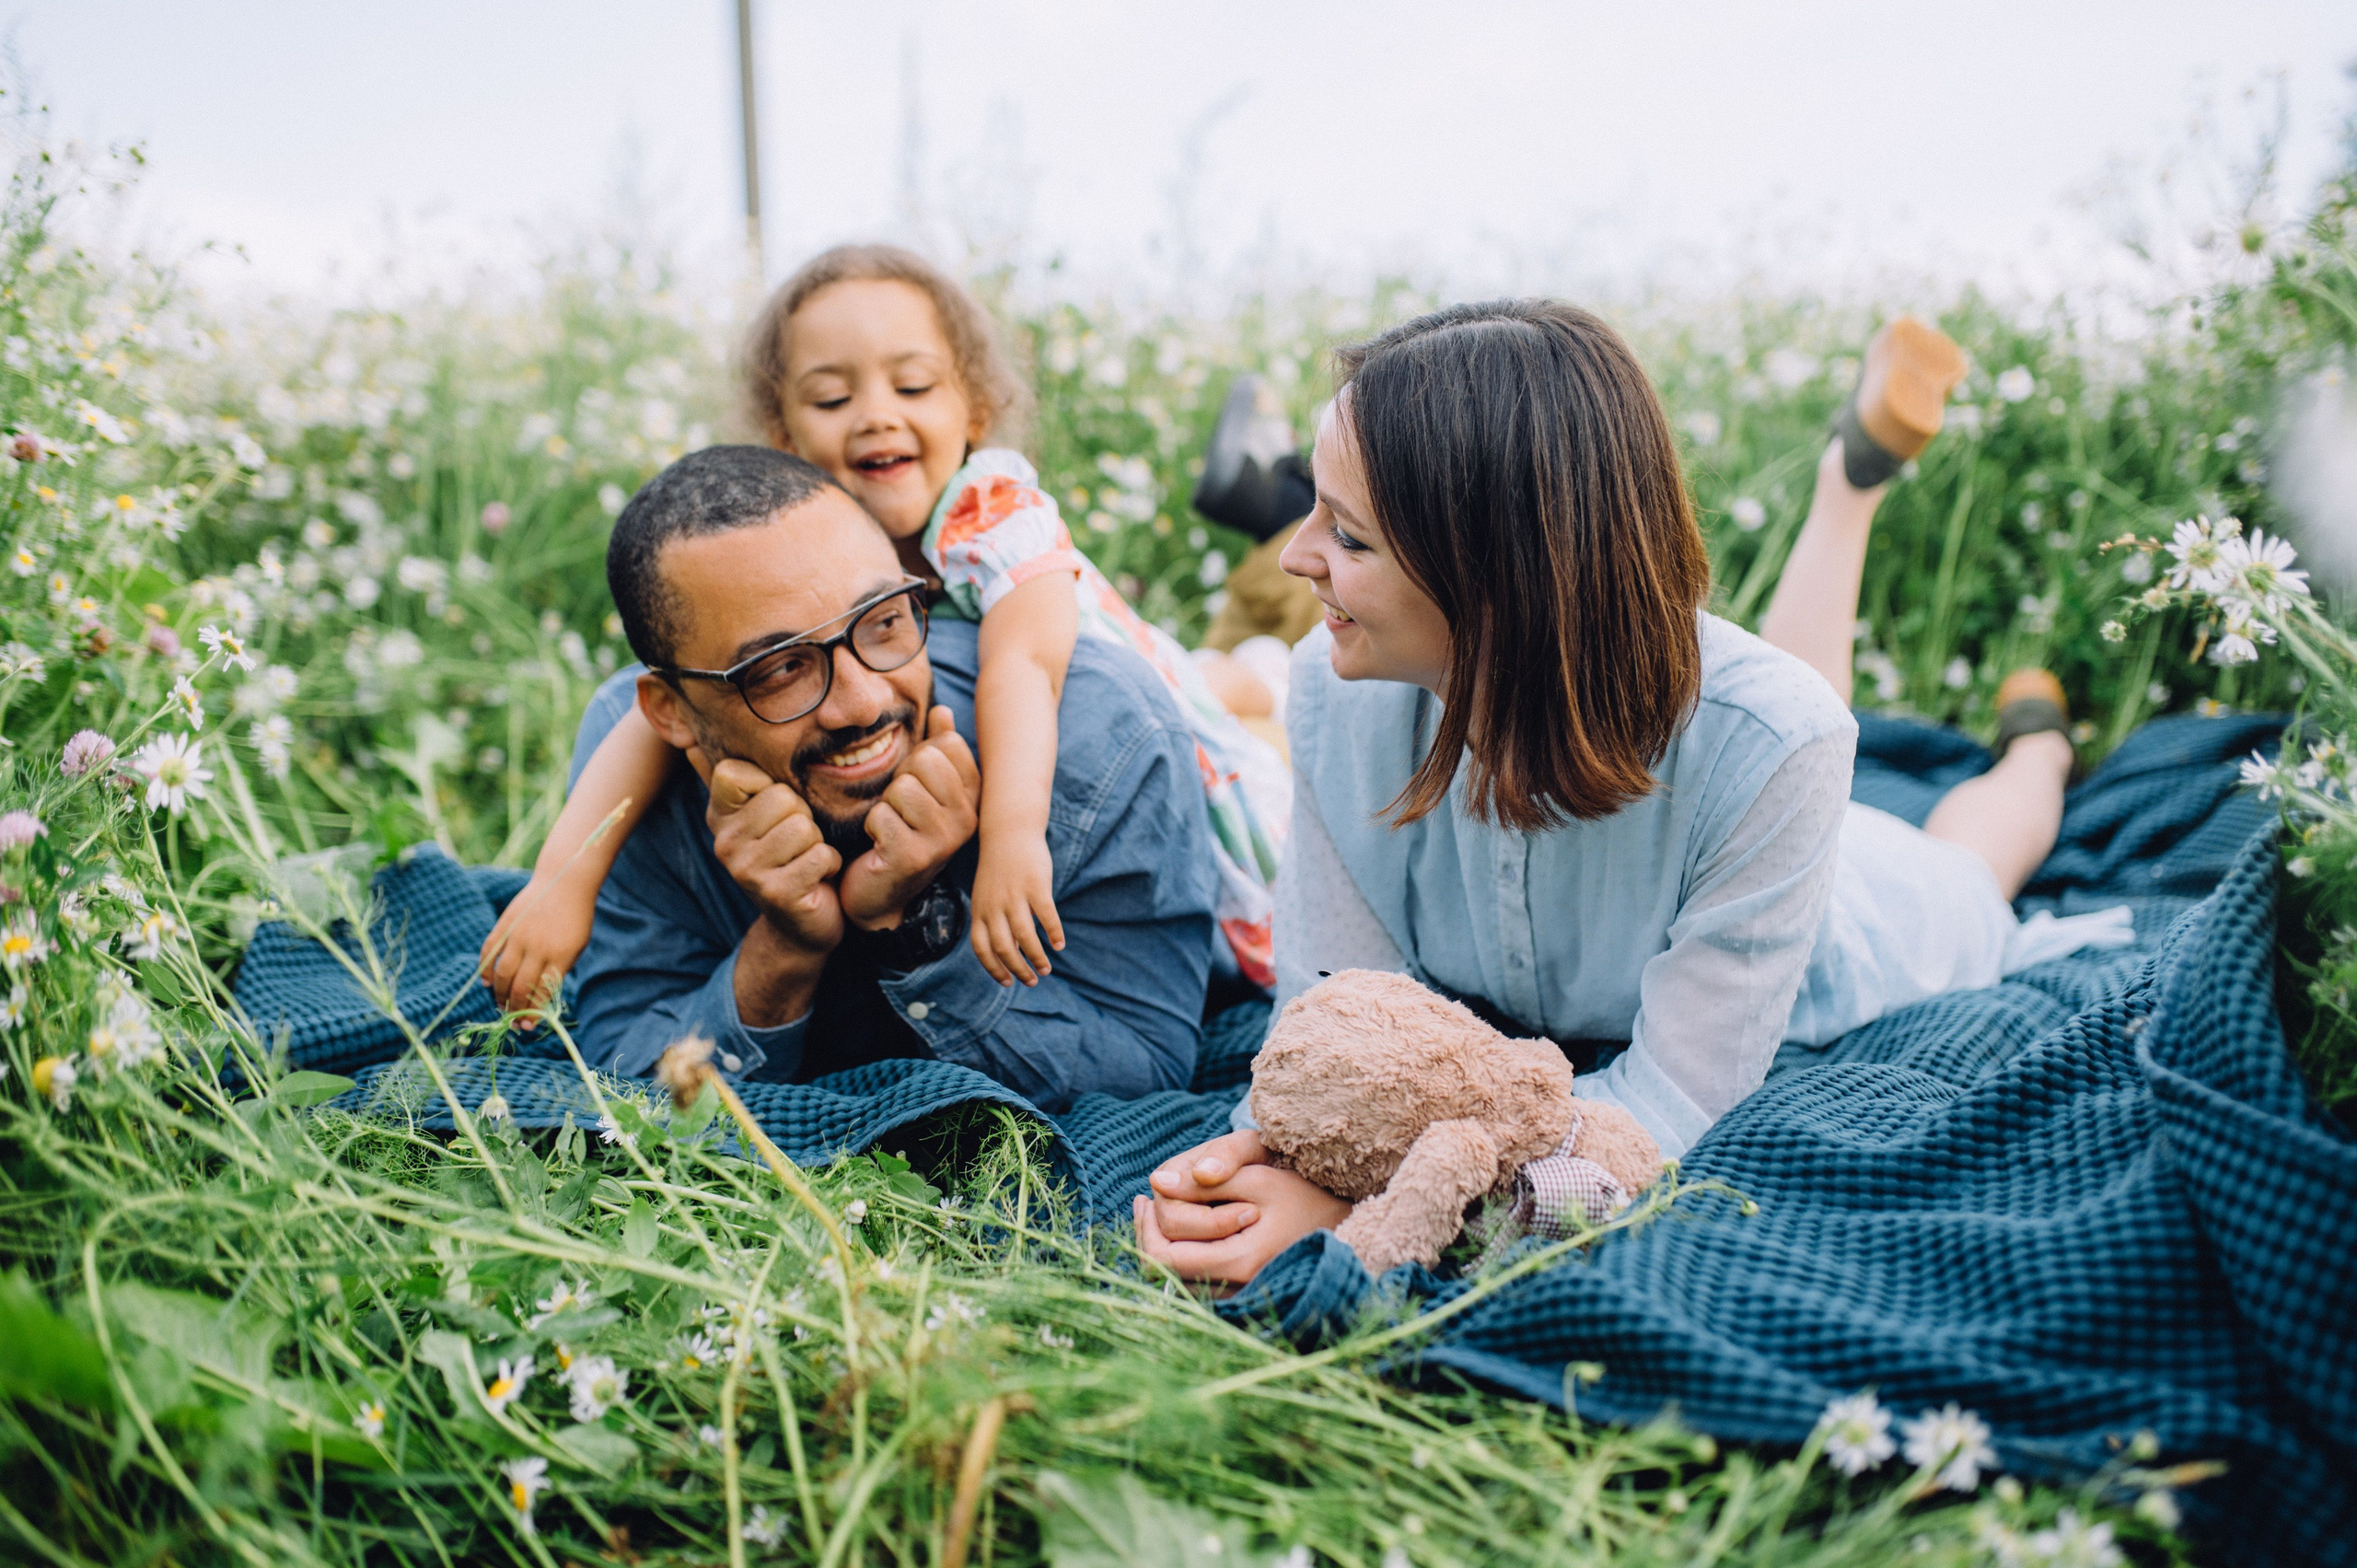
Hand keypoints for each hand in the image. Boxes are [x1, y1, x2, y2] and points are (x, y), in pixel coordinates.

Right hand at [477, 872, 596, 1027]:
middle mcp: (538, 947)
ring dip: (499, 995)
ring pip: (503, 974)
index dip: (533, 1013)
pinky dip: (485, 971)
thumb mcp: (577, 946)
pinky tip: (487, 984)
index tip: (529, 1026)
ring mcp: (519, 935)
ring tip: (500, 1006)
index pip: (542, 992)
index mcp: (561, 955)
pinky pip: (489, 952)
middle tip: (513, 1022)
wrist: (563, 882)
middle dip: (515, 1009)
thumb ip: (558, 970)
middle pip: (521, 987)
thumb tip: (538, 999)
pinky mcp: (505, 925)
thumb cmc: (574, 919)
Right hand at [702, 754, 844, 959]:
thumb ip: (738, 776)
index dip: (769, 786)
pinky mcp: (775, 893)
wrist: (802, 922)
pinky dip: (829, 864)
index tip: (772, 812)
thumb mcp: (764, 811)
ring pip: (804, 826)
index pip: (736, 772)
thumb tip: (688, 737)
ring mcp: (746, 871)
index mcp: (719, 816)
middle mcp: (724, 842)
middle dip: (803, 817)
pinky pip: (821, 855)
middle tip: (796, 842)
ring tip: (804, 859)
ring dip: (818, 843)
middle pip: (783, 797)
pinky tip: (816, 878)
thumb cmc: (790, 854)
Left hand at [839, 705, 980, 932]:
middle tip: (902, 811)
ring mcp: (944, 840)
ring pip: (902, 787)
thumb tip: (942, 710)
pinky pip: (881, 815)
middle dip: (901, 780)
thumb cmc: (902, 831)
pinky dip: (872, 827)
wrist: (882, 894)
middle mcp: (967, 818)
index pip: (947, 745)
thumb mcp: (923, 787)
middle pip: (926, 760)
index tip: (919, 790)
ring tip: (892, 828)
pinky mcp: (914, 857)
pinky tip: (882, 847)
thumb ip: (936, 748)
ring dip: (886, 805)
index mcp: (973, 797)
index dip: (920, 759)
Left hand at [970, 829, 1063, 985]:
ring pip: (1025, 935)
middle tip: (1033, 981)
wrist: (1008, 832)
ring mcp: (1015, 895)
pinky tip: (1059, 945)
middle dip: (1018, 969)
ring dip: (1036, 956)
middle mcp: (995, 905)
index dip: (993, 969)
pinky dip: (1053, 933)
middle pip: (1004, 947)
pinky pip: (1046, 915)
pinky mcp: (1035, 885)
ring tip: (1046, 969)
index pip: (982, 948)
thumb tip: (1011, 951)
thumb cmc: (1000, 869)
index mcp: (980, 910)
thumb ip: (994, 922)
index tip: (1008, 983)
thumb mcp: (988, 896)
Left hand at [1134, 1130, 1353, 1287]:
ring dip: (1160, 1244)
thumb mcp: (1257, 1179)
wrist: (1344, 1225)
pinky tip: (1179, 1228)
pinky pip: (1193, 1282)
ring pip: (1175, 1282)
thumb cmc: (1304, 1197)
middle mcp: (1237, 1291)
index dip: (1148, 1227)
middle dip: (1148, 1234)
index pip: (1165, 1258)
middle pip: (1163, 1275)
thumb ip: (1206, 1182)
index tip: (1148, 1194)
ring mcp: (1238, 1298)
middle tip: (1144, 1201)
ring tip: (1158, 1208)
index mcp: (1239, 1263)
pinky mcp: (1238, 1295)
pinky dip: (1178, 1255)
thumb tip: (1156, 1181)